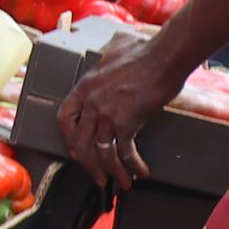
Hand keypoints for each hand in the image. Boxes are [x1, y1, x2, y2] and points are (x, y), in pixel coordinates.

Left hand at [55, 38, 181, 188]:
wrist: (164, 56)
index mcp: (85, 87)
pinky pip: (124, 152)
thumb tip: (117, 45)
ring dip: (110, 172)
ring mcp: (107, 114)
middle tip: (97, 176)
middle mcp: (91, 103)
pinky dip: (132, 166)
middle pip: (80, 142)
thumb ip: (110, 51)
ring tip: (120, 183)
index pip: (64, 117)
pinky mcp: (126, 122)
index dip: (68, 137)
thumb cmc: (145, 50)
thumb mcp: (116, 47)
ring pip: (101, 152)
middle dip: (88, 164)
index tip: (75, 149)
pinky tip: (140, 172)